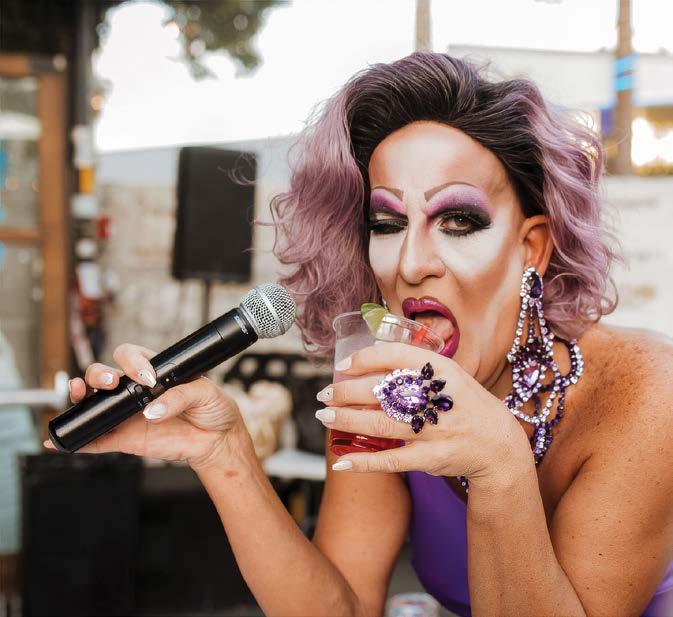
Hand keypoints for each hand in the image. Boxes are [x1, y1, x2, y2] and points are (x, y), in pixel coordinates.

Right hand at [44, 343, 247, 468]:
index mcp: (154, 371)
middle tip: (112, 381)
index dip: (134, 362)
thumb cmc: (213, 407)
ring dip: (82, 396)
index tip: (148, 378)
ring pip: (95, 402)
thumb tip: (153, 410)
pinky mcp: (126, 439)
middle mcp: (136, 390)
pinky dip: (80, 439)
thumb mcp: (206, 394)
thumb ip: (180, 397)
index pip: (132, 356)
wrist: (218, 439)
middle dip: (99, 373)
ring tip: (81, 394)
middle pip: (104, 373)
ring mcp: (128, 414)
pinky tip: (64, 440)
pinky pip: (98, 439)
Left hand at [316, 343, 531, 485]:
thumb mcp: (450, 375)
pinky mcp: (431, 458)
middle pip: (383, 391)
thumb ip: (415, 365)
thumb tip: (370, 352)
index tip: (343, 366)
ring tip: (324, 416)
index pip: (398, 355)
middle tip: (325, 394)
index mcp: (443, 371)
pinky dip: (364, 461)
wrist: (499, 445)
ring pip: (381, 423)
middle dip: (346, 391)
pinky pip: (391, 460)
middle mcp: (438, 397)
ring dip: (348, 420)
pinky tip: (341, 460)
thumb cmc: (465, 404)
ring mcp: (435, 430)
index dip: (365, 358)